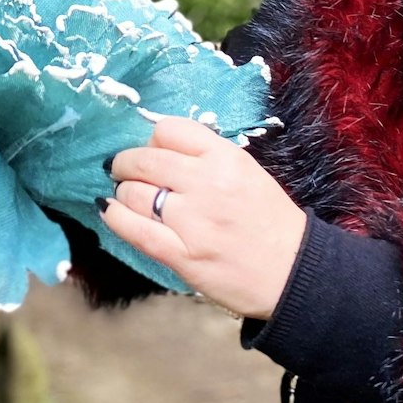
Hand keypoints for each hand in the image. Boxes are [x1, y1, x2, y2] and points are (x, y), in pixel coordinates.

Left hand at [101, 115, 306, 320]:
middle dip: (125, 164)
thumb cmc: (270, 221)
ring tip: (126, 197)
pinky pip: (134, 230)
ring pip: (133, 193)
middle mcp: (207, 184)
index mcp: (226, 158)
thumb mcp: (246, 173)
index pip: (169, 129)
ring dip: (122, 193)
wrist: (293, 273)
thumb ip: (206, 158)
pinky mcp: (181, 255)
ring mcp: (192, 221)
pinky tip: (109, 212)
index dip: (152, 139)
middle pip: (144, 159)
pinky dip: (115, 218)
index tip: (151, 151)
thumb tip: (157, 148)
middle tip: (122, 171)